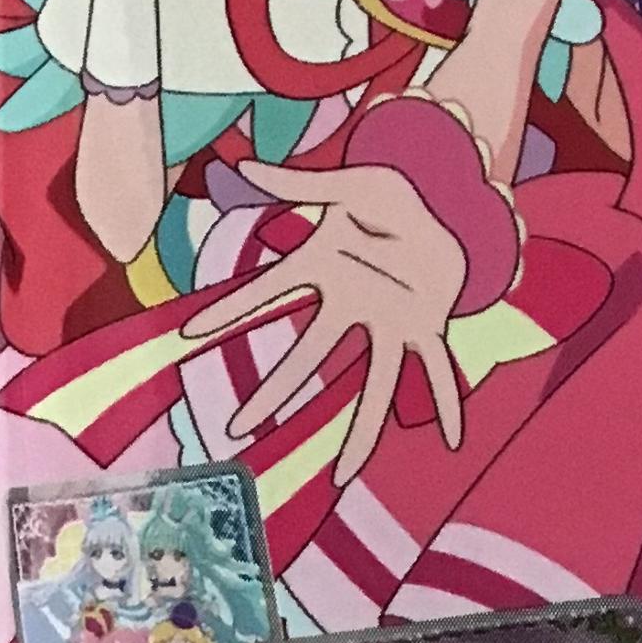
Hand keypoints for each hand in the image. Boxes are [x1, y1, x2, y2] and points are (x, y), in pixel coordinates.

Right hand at [183, 159, 468, 487]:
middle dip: (272, 392)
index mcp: (325, 267)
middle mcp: (353, 303)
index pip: (266, 292)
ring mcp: (391, 318)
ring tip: (344, 476)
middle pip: (308, 355)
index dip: (228, 312)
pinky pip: (440, 368)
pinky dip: (451, 402)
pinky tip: (455, 440)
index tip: (186, 335)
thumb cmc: (389, 192)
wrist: (443, 194)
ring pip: (375, 383)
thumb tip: (241, 166)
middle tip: (235, 430)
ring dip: (361, 430)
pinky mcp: (428, 323)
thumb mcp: (347, 183)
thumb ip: (297, 182)